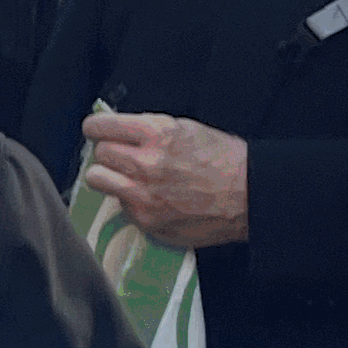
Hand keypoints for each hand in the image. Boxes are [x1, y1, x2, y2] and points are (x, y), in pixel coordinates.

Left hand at [80, 109, 249, 247]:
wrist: (249, 195)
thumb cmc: (223, 160)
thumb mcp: (185, 128)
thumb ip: (147, 128)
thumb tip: (118, 128)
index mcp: (155, 134)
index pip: (99, 127)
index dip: (97, 128)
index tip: (97, 131)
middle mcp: (145, 164)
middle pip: (99, 154)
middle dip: (109, 153)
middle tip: (123, 156)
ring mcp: (143, 196)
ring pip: (97, 180)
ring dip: (109, 176)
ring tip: (127, 177)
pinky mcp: (147, 220)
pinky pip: (120, 205)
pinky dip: (130, 200)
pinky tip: (152, 197)